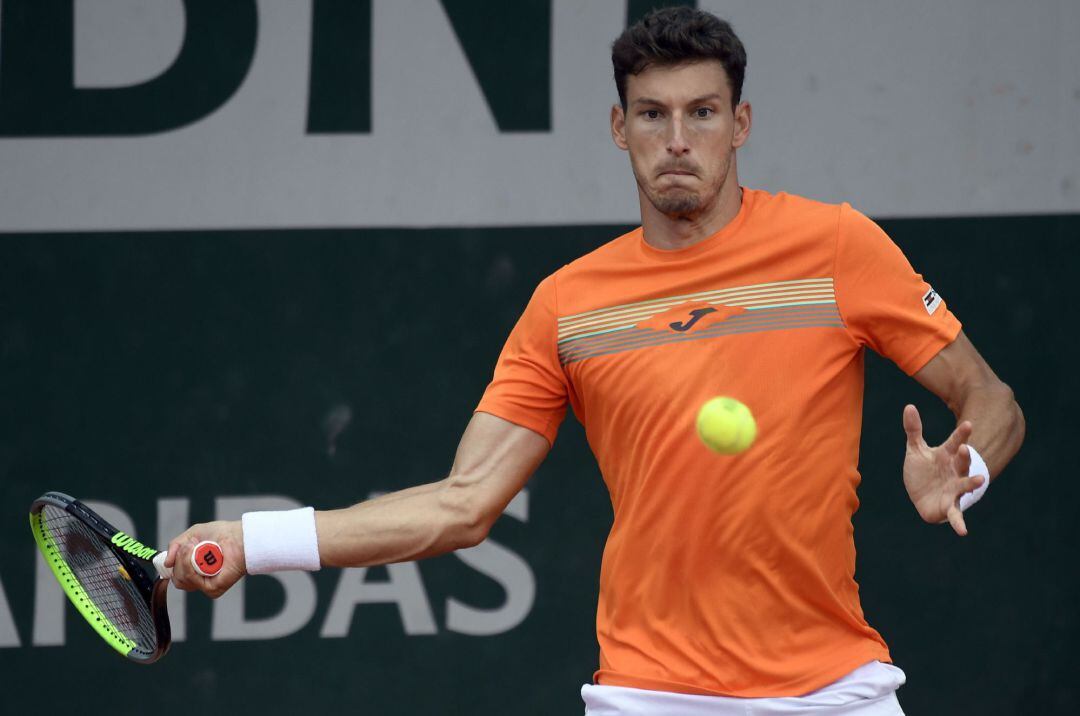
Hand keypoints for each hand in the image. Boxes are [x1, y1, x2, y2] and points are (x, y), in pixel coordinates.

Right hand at [165, 520, 245, 597]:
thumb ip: (175, 546)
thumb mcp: (192, 535)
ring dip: (185, 560)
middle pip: (177, 579)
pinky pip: (194, 581)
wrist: (238, 536)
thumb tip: (166, 563)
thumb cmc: (221, 534)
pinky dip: (193, 566)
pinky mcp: (214, 588)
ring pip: (182, 580)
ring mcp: (206, 585)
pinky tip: (202, 556)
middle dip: (180, 560)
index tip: (172, 556)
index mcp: (194, 569)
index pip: (175, 575)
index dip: (171, 566)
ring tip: (197, 547)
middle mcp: (200, 579)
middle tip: (190, 546)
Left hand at [902, 404, 986, 535]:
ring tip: (979, 479)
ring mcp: (954, 489)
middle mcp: (954, 471)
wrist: (922, 496)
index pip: (955, 442)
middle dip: (964, 456)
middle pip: (961, 462)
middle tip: (964, 449)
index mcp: (947, 456)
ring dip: (971, 482)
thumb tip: (909, 406)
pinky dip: (959, 522)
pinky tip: (963, 531)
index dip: (962, 434)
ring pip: (964, 485)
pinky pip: (956, 515)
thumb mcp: (916, 450)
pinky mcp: (949, 506)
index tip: (968, 424)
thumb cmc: (923, 471)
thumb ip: (914, 430)